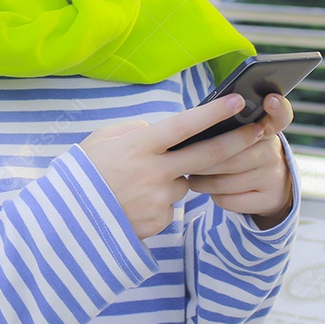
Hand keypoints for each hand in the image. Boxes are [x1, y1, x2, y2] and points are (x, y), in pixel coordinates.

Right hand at [79, 94, 265, 238]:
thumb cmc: (82, 174)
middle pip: (208, 156)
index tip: (237, 100)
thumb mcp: (102, 140)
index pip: (184, 125)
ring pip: (184, 182)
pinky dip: (159, 201)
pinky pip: (170, 206)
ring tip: (140, 181)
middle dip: (238, 141)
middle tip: (259, 130)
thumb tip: (158, 128)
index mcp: (139, 146)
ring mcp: (159, 200)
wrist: (65, 223)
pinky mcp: (160, 222)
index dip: (213, 112)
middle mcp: (154, 172)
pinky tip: (135, 202)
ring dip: (174, 177)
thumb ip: (134, 129)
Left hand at [184, 93, 293, 228]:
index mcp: (267, 129)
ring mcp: (273, 176)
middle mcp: (273, 151)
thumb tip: (194, 127)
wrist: (269, 188)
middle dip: (203, 159)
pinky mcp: (268, 199)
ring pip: (226, 180)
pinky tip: (209, 189)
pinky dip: (214, 196)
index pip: (280, 114)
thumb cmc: (242, 154)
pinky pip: (230, 199)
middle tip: (184, 158)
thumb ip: (228, 129)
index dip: (276, 107)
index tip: (269, 100)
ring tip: (192, 175)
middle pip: (232, 155)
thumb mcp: (241, 137)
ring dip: (203, 180)